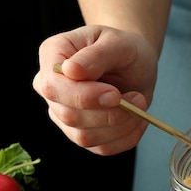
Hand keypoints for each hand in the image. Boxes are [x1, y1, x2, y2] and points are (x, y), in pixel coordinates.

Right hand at [32, 25, 157, 154]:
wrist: (134, 63)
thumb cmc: (124, 48)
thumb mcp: (118, 43)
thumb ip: (96, 55)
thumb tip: (70, 70)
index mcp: (52, 55)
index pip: (52, 86)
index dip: (83, 96)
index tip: (115, 94)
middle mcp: (50, 88)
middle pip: (69, 116)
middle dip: (109, 113)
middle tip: (138, 98)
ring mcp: (63, 114)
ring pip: (85, 137)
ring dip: (121, 126)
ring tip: (140, 103)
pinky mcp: (82, 133)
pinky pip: (102, 148)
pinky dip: (127, 136)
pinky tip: (139, 118)